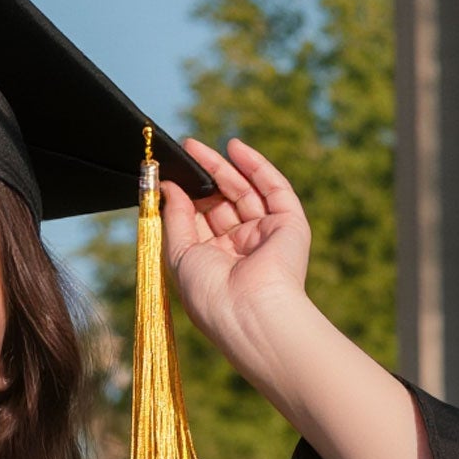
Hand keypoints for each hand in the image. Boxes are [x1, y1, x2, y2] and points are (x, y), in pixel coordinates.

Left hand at [159, 134, 313, 369]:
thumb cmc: (209, 293)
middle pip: (222, 203)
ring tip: (197, 147)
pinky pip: (274, 188)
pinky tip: (235, 147)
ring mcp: (266, 235)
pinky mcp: (289, 224)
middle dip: (204, 177)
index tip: (169, 175)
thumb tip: (168, 187)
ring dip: (224, 167)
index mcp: (215, 263)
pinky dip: (255, 166)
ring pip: (245, 191)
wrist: (249, 311)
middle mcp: (241, 249)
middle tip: (185, 151)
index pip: (200, 222)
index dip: (187, 197)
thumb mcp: (179, 254)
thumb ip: (174, 218)